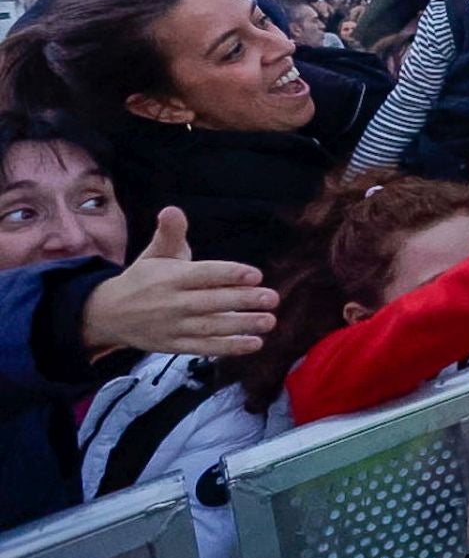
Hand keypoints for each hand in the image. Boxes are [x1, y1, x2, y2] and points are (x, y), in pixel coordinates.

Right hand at [80, 208, 277, 356]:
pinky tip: (254, 343)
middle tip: (272, 298)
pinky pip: (204, 348)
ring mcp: (173, 327)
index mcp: (171, 277)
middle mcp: (172, 303)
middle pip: (212, 302)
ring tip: (269, 321)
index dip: (230, 274)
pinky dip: (229, 347)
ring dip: (242, 325)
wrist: (108, 314)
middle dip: (243, 300)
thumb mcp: (155, 253)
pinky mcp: (174, 346)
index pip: (204, 274)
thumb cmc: (143, 278)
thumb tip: (171, 210)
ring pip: (211, 327)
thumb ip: (170, 233)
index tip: (256, 275)